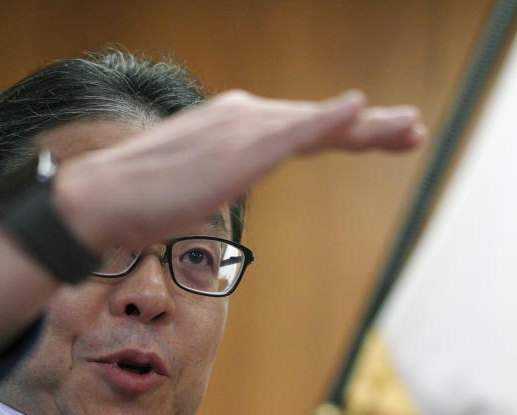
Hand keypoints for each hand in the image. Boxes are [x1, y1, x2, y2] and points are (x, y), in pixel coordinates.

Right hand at [52, 90, 424, 249]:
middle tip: (415, 130)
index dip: (348, 131)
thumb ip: (223, 175)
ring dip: (368, 126)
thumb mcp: (197, 184)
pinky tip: (358, 110)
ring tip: (408, 128)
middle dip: (372, 127)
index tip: (385, 135)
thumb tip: (230, 181)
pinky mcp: (237, 150)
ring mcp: (242, 130)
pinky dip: (328, 120)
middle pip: (321, 123)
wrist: (101, 201)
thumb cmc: (143, 201)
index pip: (305, 128)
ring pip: (318, 125)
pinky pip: (294, 133)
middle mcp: (244, 118)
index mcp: (237, 127)